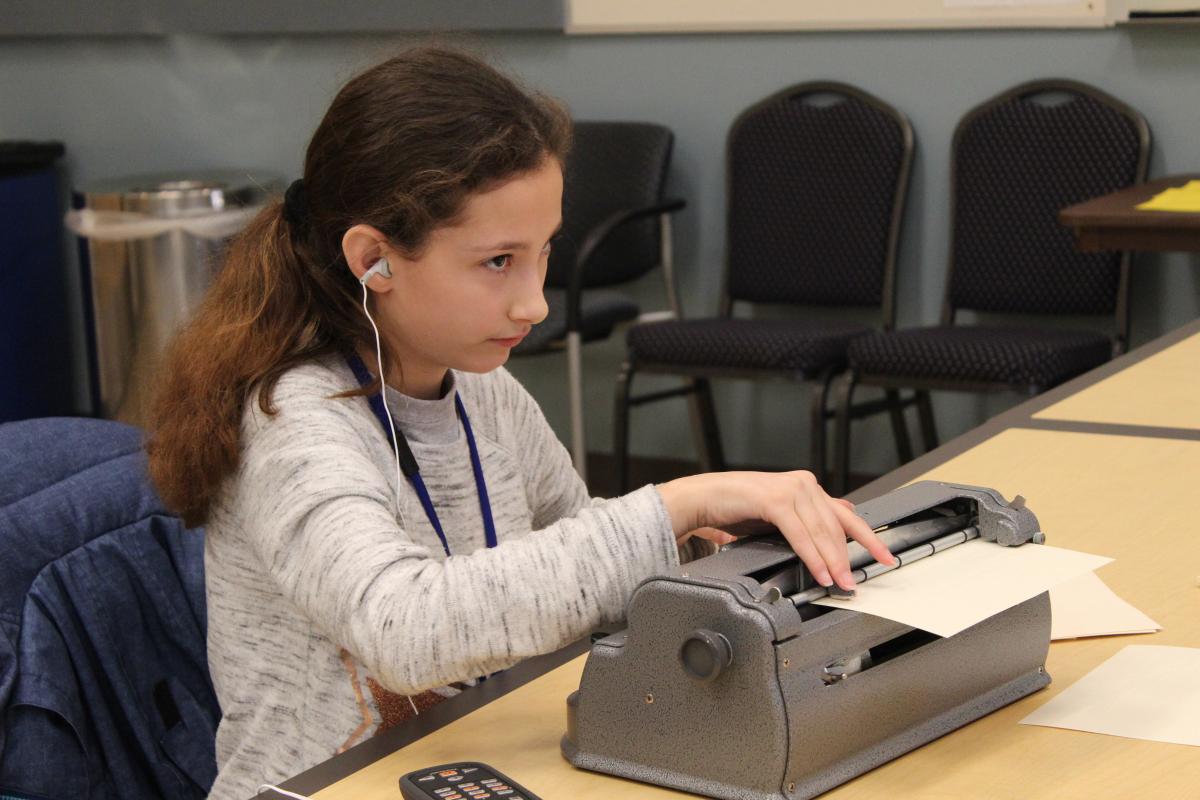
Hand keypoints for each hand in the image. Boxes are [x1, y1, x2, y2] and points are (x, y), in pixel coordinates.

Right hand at [657, 471, 893, 590]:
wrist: (704, 498)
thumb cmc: (737, 508)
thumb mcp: (780, 516)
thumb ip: (806, 521)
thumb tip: (833, 533)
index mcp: (808, 487)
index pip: (847, 516)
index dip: (869, 538)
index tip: (885, 556)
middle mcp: (804, 484)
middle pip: (837, 526)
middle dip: (851, 556)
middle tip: (857, 581)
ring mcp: (791, 489)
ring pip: (822, 531)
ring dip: (833, 561)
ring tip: (841, 582)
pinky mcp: (775, 500)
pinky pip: (800, 534)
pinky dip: (812, 555)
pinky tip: (820, 571)